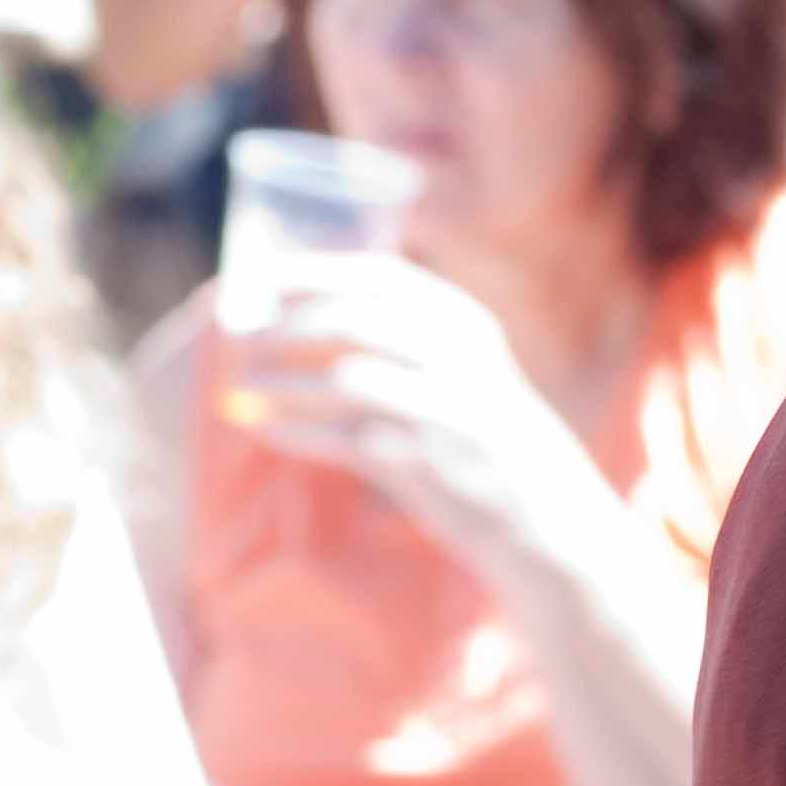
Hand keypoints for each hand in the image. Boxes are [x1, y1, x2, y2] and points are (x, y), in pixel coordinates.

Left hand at [223, 256, 614, 579]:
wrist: (545, 512)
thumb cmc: (486, 438)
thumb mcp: (462, 372)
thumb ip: (403, 342)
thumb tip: (300, 319)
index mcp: (467, 323)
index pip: (383, 277)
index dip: (315, 273)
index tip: (261, 278)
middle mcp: (460, 355)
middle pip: (356, 320)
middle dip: (287, 328)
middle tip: (240, 341)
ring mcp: (445, 408)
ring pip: (345, 378)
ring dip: (282, 382)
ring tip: (241, 388)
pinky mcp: (427, 462)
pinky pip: (344, 439)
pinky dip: (296, 432)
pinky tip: (264, 430)